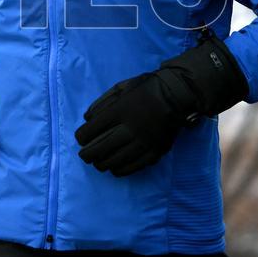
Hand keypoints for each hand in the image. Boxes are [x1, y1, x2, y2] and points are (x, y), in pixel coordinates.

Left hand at [75, 28, 248, 176]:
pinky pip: (135, 165)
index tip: (80, 139)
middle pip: (103, 147)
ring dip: (103, 163)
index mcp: (120, 110)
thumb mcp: (121, 87)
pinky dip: (122, 170)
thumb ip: (103, 101)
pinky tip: (115, 169)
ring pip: (118, 159)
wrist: (177, 95)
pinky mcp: (156, 151)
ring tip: (98, 164)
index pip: (94, 128)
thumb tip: (87, 118)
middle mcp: (131, 127)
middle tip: (84, 156)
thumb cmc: (146, 88)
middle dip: (89, 154)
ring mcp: (144, 141)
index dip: (83, 136)